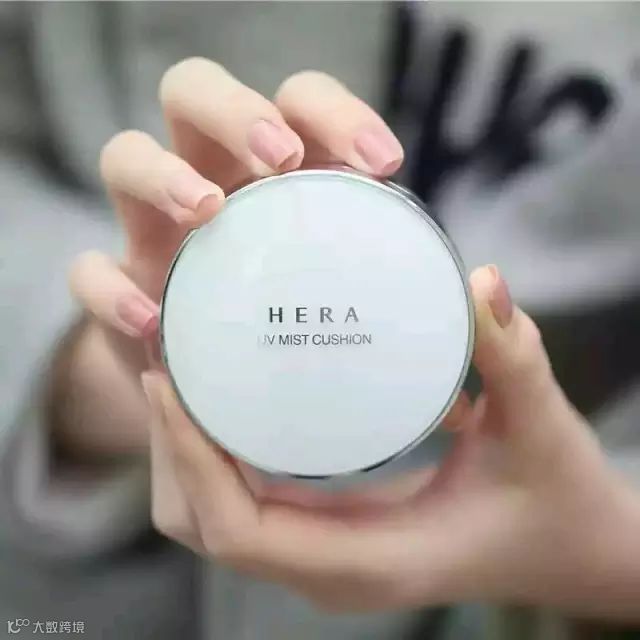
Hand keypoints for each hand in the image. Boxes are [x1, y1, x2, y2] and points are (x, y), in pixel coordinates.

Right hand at [62, 60, 403, 455]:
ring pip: (125, 156)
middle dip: (239, 112)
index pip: (299, 110)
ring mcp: (153, 237)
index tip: (384, 164)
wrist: (231, 408)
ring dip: (162, 173)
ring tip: (206, 210)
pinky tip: (153, 322)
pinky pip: (86, 273)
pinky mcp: (114, 291)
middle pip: (196, 98)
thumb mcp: (373, 329)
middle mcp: (210, 192)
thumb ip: (420, 328)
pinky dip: (110, 290)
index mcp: (278, 185)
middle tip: (283, 160)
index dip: (336, 114)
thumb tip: (480, 342)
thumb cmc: (310, 353)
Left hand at [141, 265, 639, 619]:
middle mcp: (331, 568)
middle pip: (202, 521)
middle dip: (167, 448)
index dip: (187, 455)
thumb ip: (512, 358)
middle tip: (162, 359)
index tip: (163, 379)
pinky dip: (214, 453)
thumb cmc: (559, 503)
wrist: (574, 549)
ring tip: (179, 369)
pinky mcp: (330, 534)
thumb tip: (481, 283)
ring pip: (212, 516)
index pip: (237, 527)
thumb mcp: (539, 430)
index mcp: (369, 558)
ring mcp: (326, 555)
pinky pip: (244, 501)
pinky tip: (226, 392)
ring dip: (181, 451)